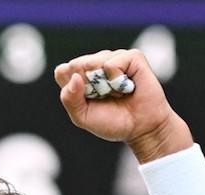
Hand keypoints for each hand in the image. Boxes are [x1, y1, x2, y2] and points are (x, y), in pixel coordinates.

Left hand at [54, 49, 192, 162]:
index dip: (70, 86)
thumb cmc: (112, 122)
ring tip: (117, 93)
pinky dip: (116, 79)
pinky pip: (112, 63)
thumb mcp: (82, 117)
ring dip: (103, 85)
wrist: (141, 128)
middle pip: (76, 65)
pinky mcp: (132, 57)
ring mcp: (114, 58)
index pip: (62, 71)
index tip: (86, 101)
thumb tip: (75, 76)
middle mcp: (96, 64)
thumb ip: (70, 99)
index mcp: (81, 77)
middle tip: (104, 98)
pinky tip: (127, 87)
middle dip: (87, 87)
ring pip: (93, 62)